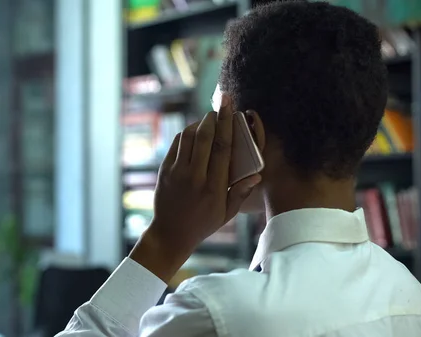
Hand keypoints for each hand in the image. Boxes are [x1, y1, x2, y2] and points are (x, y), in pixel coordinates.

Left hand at [129, 95, 261, 282]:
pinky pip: (176, 144)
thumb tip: (256, 174)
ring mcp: (176, 172)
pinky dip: (186, 134)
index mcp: (214, 186)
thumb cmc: (203, 223)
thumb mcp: (226, 213)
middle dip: (214, 117)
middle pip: (205, 137)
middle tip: (221, 106)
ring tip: (209, 120)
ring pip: (188, 137)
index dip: (227, 124)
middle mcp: (194, 176)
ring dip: (199, 123)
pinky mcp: (164, 170)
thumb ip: (240, 192)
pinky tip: (194, 133)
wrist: (170, 233)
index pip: (222, 148)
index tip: (230, 107)